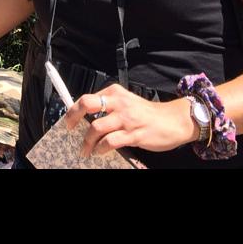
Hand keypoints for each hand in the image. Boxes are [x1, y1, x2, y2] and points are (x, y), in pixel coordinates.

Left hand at [64, 83, 194, 155]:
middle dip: (73, 117)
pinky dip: (101, 148)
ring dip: (87, 141)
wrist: (174, 120)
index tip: (68, 121)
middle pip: (87, 104)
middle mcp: (119, 102)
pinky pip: (111, 141)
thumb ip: (110, 106)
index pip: (87, 98)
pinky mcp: (134, 134)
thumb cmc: (148, 114)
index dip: (74, 110)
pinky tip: (100, 151)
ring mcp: (127, 118)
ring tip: (85, 150)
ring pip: (96, 127)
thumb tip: (87, 119)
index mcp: (115, 92)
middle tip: (69, 130)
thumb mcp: (127, 103)